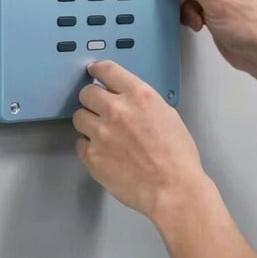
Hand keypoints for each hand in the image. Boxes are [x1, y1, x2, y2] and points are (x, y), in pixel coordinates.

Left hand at [73, 60, 205, 219]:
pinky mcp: (91, 156)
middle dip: (92, 99)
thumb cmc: (177, 155)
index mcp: (138, 95)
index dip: (97, 70)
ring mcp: (101, 133)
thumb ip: (142, 102)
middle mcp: (116, 110)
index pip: (107, 70)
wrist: (173, 188)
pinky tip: (106, 152)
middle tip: (99, 108)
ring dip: (88, 122)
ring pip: (79, 117)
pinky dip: (90, 145)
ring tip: (103, 133)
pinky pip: (80, 143)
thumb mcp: (167, 114)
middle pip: (86, 93)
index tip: (93, 72)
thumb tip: (126, 98)